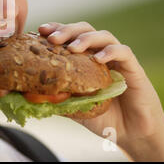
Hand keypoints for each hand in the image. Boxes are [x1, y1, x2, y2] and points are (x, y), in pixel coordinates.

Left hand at [38, 21, 163, 160]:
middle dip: (67, 30)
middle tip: (52, 38)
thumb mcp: (74, 108)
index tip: (40, 30)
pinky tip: (98, 58)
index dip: (56, 29)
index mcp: (84, 59)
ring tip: (73, 47)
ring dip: (86, 38)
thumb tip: (29, 94)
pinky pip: (124, 52)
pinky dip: (110, 51)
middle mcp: (100, 54)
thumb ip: (57, 99)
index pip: (69, 36)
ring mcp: (117, 59)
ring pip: (104, 35)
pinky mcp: (134, 69)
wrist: (131, 134)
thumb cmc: (102, 117)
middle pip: (84, 29)